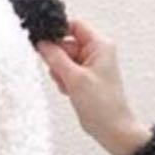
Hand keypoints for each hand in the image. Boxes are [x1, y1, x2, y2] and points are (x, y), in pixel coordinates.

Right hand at [37, 19, 151, 154]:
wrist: (112, 129)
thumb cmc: (102, 105)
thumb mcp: (75, 79)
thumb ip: (56, 58)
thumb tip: (42, 44)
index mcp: (100, 45)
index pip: (74, 26)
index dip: (58, 33)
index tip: (45, 44)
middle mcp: (96, 52)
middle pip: (67, 44)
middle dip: (58, 60)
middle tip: (61, 76)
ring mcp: (90, 66)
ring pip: (65, 60)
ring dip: (60, 73)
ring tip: (69, 87)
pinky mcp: (85, 79)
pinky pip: (67, 73)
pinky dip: (64, 82)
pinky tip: (70, 92)